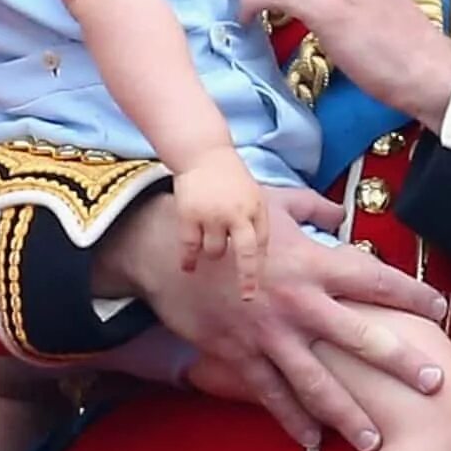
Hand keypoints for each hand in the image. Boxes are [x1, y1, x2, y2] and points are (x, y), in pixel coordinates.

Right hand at [99, 183, 447, 450]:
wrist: (163, 247)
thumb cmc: (222, 219)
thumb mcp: (272, 203)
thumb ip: (314, 209)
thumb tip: (341, 212)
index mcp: (312, 262)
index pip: (374, 279)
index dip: (411, 294)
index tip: (442, 310)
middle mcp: (297, 302)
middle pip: (360, 337)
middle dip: (400, 363)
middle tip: (434, 384)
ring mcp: (268, 333)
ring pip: (316, 381)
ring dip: (347, 413)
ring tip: (373, 439)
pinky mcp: (239, 354)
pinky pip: (270, 394)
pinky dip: (291, 419)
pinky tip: (311, 440)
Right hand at [170, 157, 269, 300]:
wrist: (203, 153)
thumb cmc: (232, 179)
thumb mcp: (256, 196)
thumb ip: (259, 223)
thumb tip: (262, 257)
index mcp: (256, 209)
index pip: (261, 245)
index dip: (260, 266)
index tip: (257, 289)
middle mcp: (237, 213)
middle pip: (245, 254)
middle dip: (247, 278)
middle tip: (247, 296)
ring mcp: (212, 215)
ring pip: (214, 251)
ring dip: (213, 252)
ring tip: (209, 244)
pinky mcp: (189, 215)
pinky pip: (190, 247)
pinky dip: (188, 260)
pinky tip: (187, 268)